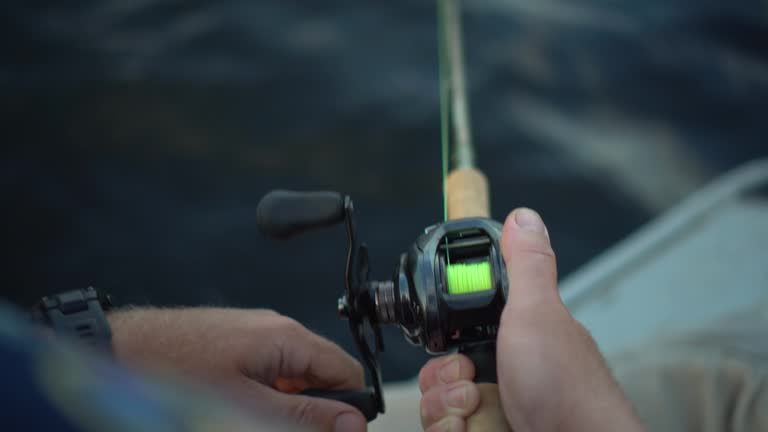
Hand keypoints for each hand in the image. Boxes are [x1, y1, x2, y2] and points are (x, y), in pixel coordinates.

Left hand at [108, 307, 366, 431]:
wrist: (117, 351)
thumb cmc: (172, 370)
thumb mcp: (246, 407)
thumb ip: (303, 417)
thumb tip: (352, 423)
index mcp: (287, 337)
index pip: (345, 372)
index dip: (349, 409)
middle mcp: (275, 329)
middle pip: (320, 376)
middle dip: (313, 412)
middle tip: (279, 429)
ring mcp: (253, 334)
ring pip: (293, 378)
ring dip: (286, 408)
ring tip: (251, 420)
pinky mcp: (234, 344)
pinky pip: (267, 373)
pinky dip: (264, 397)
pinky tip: (240, 412)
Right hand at [419, 208, 643, 431]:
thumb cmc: (568, 390)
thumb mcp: (539, 314)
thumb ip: (526, 265)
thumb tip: (523, 217)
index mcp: (510, 343)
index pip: (451, 339)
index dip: (444, 346)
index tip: (459, 353)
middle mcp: (499, 380)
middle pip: (435, 375)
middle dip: (443, 382)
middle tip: (472, 381)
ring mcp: (493, 413)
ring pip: (433, 408)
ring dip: (446, 410)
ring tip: (480, 410)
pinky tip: (479, 431)